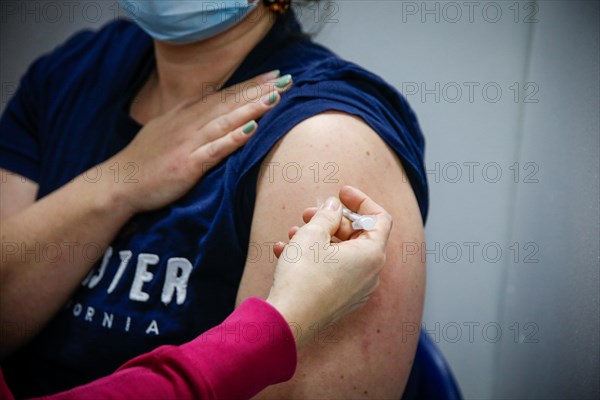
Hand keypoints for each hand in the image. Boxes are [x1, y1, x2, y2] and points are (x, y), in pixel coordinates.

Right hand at [109, 70, 291, 212]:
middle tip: (287, 80)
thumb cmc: (145, 160)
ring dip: (252, 107)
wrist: (119, 183)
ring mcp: (189, 143)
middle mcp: (190, 124)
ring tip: (275, 97)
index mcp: (186, 115)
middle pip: (230, 103)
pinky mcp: (187, 165)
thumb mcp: (167, 130)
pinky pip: (214, 149)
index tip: (274, 76)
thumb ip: (190, 119)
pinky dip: (233, 138)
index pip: (224, 96)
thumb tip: (211, 109)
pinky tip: (251, 128)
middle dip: (259, 90)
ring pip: (226, 121)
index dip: (250, 85)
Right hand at [266, 186, 392, 347]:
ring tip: (293, 232)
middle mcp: (370, 274)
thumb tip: (335, 206)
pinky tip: (285, 251)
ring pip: (341, 253)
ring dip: (319, 238)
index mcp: (371, 255)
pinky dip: (314, 257)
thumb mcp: (313, 234)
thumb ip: (328, 214)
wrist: (287, 321)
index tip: (341, 192)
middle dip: (332, 220)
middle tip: (307, 213)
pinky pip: (332, 271)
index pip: (379, 218)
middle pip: (358, 235)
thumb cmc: (302, 276)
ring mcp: (356, 290)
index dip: (361, 201)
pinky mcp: (340, 301)